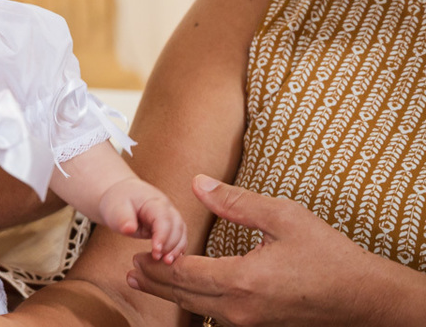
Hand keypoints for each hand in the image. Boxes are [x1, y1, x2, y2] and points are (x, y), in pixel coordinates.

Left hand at [99, 176, 186, 263]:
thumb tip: (129, 229)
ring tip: (167, 262)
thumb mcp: (116, 209)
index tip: (156, 250)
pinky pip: (179, 238)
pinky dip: (177, 249)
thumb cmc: (118, 203)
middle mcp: (166, 208)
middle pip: (177, 226)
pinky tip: (171, 260)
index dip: (162, 235)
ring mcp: (170, 217)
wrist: (120, 197)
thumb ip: (123, 219)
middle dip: (171, 244)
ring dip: (176, 249)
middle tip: (161, 260)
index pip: (163, 218)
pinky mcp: (170, 227)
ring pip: (181, 233)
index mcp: (154, 202)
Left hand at [127, 174, 376, 325]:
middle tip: (130, 269)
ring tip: (148, 281)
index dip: (157, 263)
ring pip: (199, 309)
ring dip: (172, 294)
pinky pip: (218, 316)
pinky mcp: (261, 326)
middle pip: (185, 295)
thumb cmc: (328, 254)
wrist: (365, 297)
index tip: (135, 253)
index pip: (184, 273)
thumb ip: (235, 202)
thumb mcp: (282, 216)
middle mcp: (241, 308)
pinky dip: (196, 303)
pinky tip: (189, 293)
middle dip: (155, 281)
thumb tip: (197, 183)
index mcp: (242, 280)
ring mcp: (251, 322)